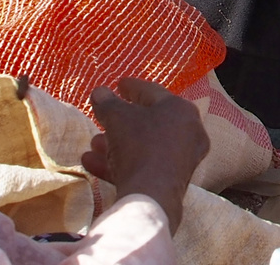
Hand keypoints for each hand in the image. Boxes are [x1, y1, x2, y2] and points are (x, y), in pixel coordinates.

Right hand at [81, 78, 209, 232]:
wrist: (152, 196)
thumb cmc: (139, 145)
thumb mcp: (117, 117)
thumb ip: (107, 102)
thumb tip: (99, 92)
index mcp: (181, 110)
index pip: (153, 92)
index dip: (132, 87)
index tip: (119, 84)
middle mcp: (188, 133)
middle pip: (148, 122)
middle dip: (120, 122)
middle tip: (104, 118)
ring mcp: (182, 160)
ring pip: (143, 147)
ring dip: (116, 144)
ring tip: (94, 144)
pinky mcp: (171, 183)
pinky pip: (143, 166)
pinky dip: (119, 163)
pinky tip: (91, 163)